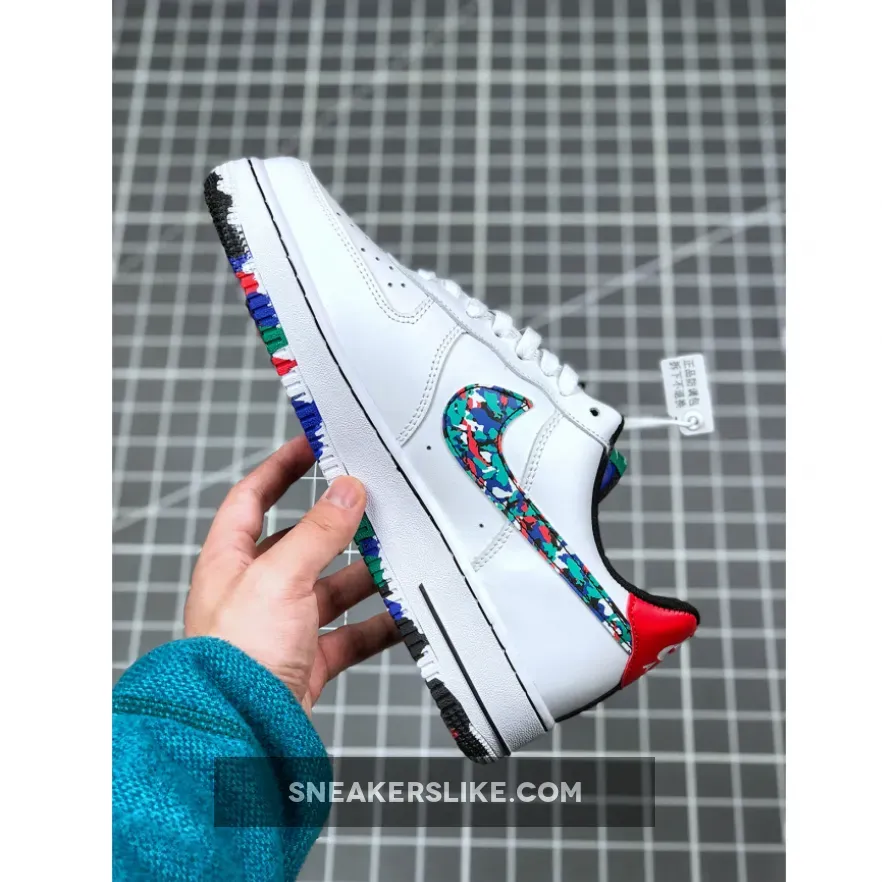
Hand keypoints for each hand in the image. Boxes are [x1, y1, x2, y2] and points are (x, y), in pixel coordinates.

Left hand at [184, 435, 400, 713]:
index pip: (252, 498)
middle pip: (302, 544)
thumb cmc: (235, 656)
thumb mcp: (279, 577)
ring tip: (399, 558)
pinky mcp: (305, 661)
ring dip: (364, 578)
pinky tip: (402, 616)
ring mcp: (280, 627)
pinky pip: (348, 635)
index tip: (313, 445)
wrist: (236, 735)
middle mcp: (254, 591)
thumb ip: (319, 532)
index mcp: (230, 561)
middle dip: (339, 527)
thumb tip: (348, 490)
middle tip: (376, 505)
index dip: (280, 468)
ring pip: (331, 590)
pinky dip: (375, 625)